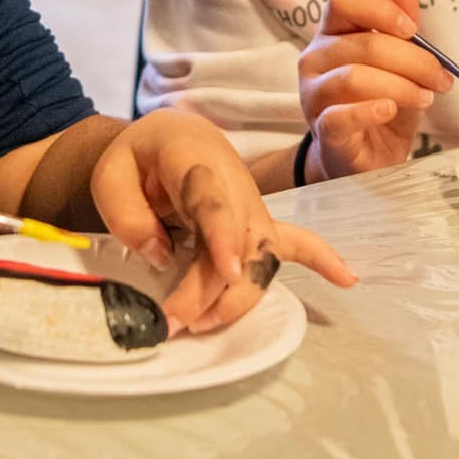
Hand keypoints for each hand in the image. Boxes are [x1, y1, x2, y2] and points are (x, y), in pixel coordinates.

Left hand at [91, 109, 354, 334]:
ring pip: (263, 254)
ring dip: (240, 296)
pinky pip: (297, 240)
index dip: (222, 235)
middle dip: (212, 288)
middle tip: (174, 320)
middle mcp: (232, 182)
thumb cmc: (138, 157)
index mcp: (191, 157)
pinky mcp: (262, 220)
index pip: (212, 198)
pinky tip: (347, 280)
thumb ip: (127, 214)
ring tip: (203, 323)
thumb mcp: (111, 174)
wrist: (171, 136)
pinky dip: (322, 259)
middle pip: (239, 240)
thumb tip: (162, 255)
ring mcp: (252, 204)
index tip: (227, 270)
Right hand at [298, 0, 450, 180]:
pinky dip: (370, 111)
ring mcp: (313, 96)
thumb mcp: (400, 66)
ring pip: (354, 78)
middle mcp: (315, 59)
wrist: (367, 160)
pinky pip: (340, 116)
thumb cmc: (382, 107)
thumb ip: (401, 30)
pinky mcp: (322, 131)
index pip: (343, 1)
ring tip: (424, 98)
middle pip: (362, 44)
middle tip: (439, 78)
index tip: (411, 30)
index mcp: (332, 34)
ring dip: (401, 87)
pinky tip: (390, 111)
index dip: (380, 9)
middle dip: (413, 60)